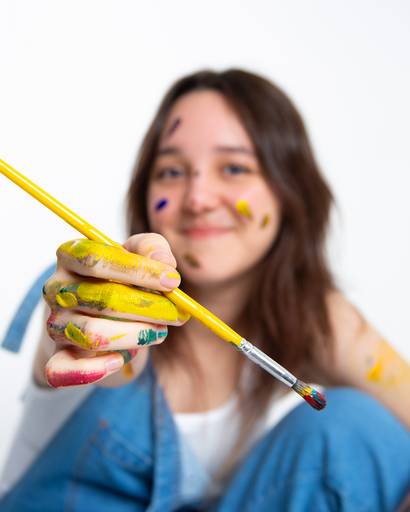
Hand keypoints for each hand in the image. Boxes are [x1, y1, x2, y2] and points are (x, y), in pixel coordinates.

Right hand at [42, 233, 188, 387]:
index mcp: (71, 255)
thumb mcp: (138, 253)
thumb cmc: (123, 277)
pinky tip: (120, 361)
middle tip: (178, 314)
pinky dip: (94, 370)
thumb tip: (165, 263)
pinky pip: (63, 370)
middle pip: (103, 299)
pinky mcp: (58, 355)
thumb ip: (152, 248)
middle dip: (149, 308)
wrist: (103, 313)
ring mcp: (55, 323)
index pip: (97, 259)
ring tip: (160, 332)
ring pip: (94, 335)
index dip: (138, 270)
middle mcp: (56, 288)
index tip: (173, 281)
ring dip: (136, 335)